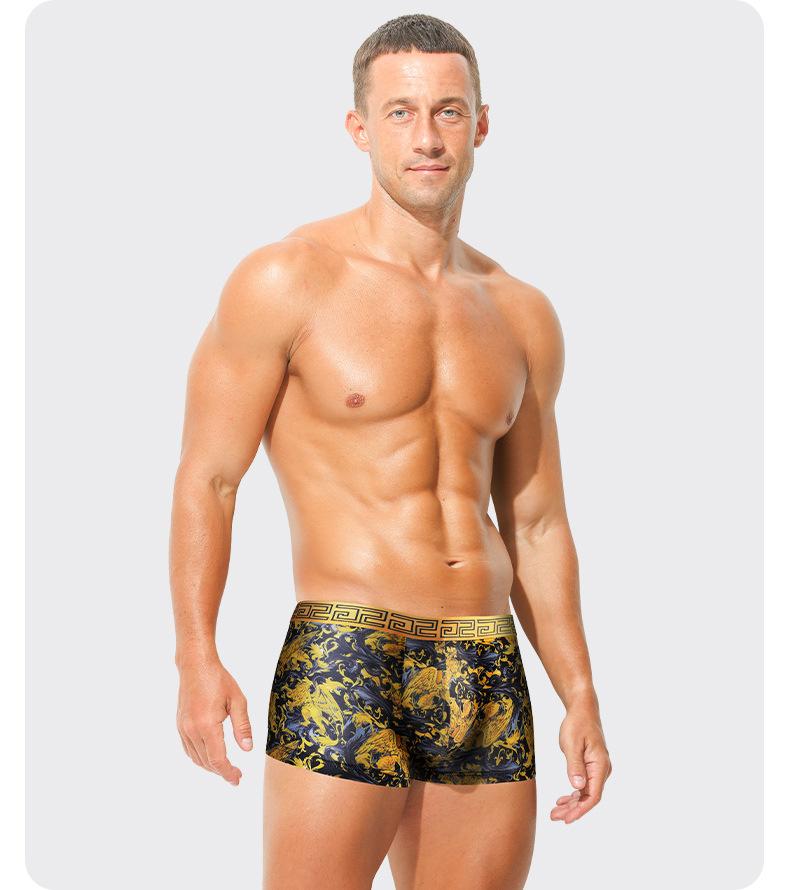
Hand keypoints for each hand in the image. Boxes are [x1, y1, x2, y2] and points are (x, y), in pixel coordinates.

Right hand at [176, 656, 252, 784]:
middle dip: (221, 772)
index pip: (217, 759)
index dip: (228, 772)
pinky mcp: (180, 725)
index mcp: (207, 725)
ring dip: (210, 766)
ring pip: (196, 758)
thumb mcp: (238, 700)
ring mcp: (183, 728)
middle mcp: (192, 730)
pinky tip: (210, 756)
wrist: (196, 665)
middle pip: (206, 762)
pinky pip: (188, 749)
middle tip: (236, 776)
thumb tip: (247, 749)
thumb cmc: (219, 680)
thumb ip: (243, 726)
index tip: (237, 779)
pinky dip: (199, 757)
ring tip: (226, 768)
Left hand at [551, 701, 611, 822]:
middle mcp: (602, 770)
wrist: (582, 710)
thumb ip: (575, 765)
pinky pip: (584, 785)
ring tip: (555, 812)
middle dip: (572, 810)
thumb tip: (578, 786)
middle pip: (588, 797)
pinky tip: (562, 800)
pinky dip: (573, 794)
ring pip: (585, 793)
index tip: (567, 819)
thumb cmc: (577, 724)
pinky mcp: (591, 767)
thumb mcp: (572, 744)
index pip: (593, 795)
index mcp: (600, 766)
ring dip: (571, 804)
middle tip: (554, 817)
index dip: (580, 810)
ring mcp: (597, 769)